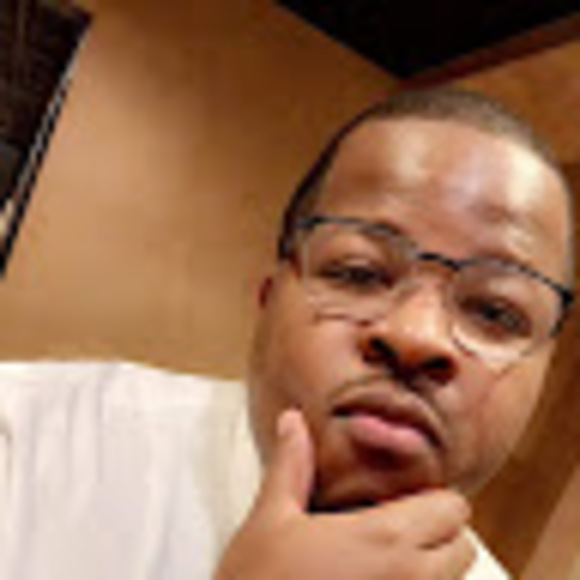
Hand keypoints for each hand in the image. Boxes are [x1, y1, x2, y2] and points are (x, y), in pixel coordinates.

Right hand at [215, 409, 474, 579]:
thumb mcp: (270, 519)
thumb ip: (291, 465)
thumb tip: (293, 421)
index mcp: (384, 538)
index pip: (453, 508)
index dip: (431, 498)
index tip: (398, 498)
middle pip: (463, 548)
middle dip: (439, 534)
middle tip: (393, 529)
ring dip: (431, 569)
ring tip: (379, 562)